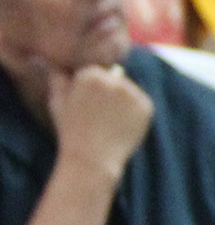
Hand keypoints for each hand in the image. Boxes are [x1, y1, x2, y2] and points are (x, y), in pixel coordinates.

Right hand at [45, 65, 152, 181]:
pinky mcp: (146, 106)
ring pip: (129, 90)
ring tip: (109, 121)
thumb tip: (60, 66)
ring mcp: (132, 93)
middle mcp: (113, 79)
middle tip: (99, 116)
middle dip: (108, 92)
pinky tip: (122, 125)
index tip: (86, 106)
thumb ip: (59, 79)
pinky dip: (135, 112)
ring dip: (123, 100)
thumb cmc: (71, 130)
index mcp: (90, 74)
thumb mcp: (57, 101)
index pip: (95, 72)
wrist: (92, 158)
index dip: (90, 90)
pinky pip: (142, 103)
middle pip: (114, 79)